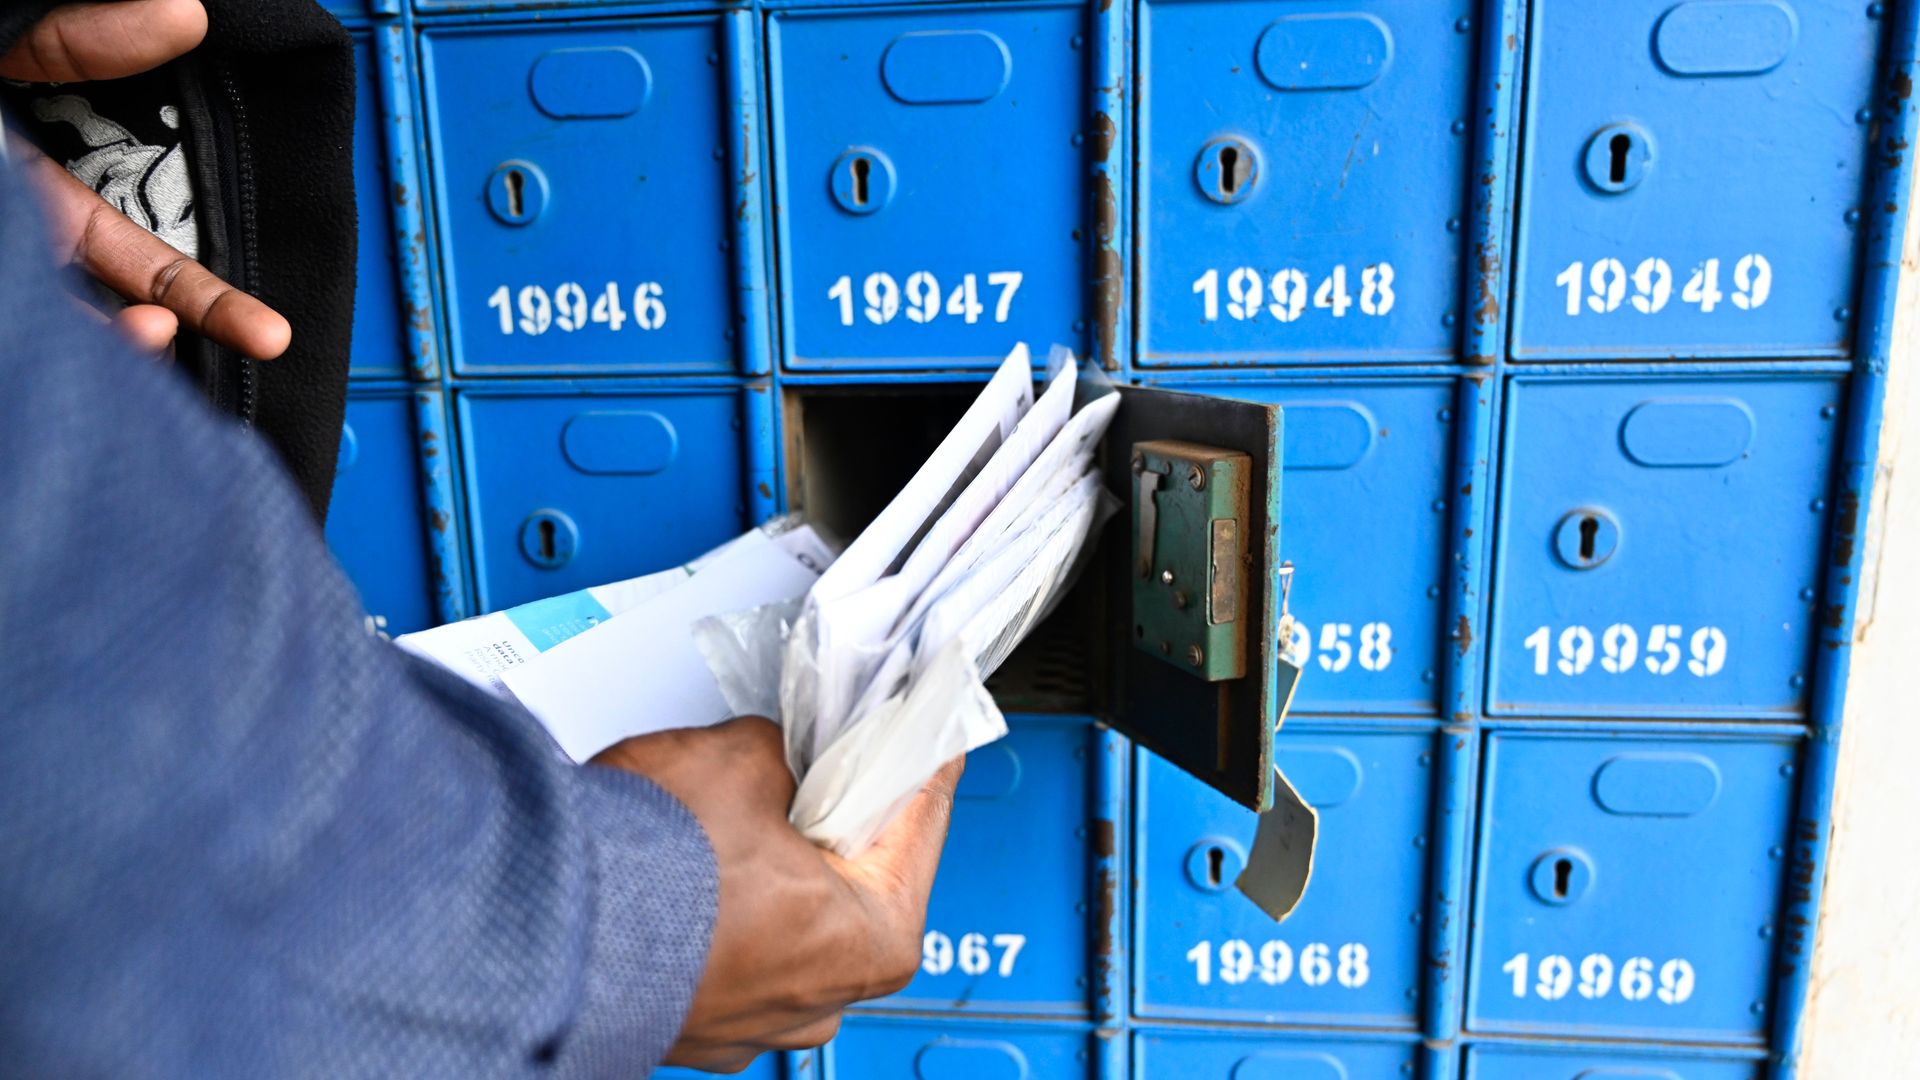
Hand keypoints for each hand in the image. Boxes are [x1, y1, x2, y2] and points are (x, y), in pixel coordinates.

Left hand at [2, 0, 290, 360]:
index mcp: (29, 202)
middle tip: (261, 345)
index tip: (267, 333)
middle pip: (116, 323)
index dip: (202, 300)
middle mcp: (15, 255)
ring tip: (143, 339)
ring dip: (116, 354)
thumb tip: (181, 11)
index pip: (136, 265)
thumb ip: (67, 39)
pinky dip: (56, 362)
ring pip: (66, 345)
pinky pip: (19, 355)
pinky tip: (85, 355)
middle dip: (186, 335)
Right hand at [593, 718, 962, 1073]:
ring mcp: (757, 1021)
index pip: (919, 822)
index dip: (913, 757)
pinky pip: (735, 948)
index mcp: (874, 939)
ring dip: (776, 862)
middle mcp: (824, 998)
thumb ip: (784, 748)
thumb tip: (776, 749)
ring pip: (792, 917)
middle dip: (838, 812)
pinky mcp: (696, 1023)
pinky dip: (724, 905)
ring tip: (748, 801)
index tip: (919, 726)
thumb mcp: (740, 759)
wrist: (533, 932)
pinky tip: (699, 857)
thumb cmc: (643, 872)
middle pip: (856, 876)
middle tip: (832, 749)